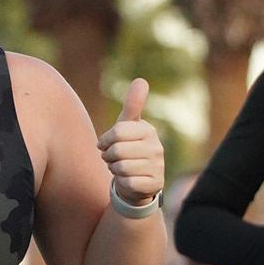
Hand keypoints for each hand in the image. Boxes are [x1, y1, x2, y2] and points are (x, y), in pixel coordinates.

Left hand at [99, 79, 163, 205]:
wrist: (137, 182)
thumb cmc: (129, 150)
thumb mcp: (128, 127)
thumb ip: (132, 105)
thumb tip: (141, 80)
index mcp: (148, 130)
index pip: (118, 132)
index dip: (105, 140)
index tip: (105, 145)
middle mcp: (157, 147)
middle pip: (117, 150)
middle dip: (108, 157)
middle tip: (113, 159)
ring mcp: (158, 166)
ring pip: (121, 167)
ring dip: (115, 170)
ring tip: (121, 169)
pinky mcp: (155, 184)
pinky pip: (128, 182)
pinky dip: (122, 183)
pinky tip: (128, 180)